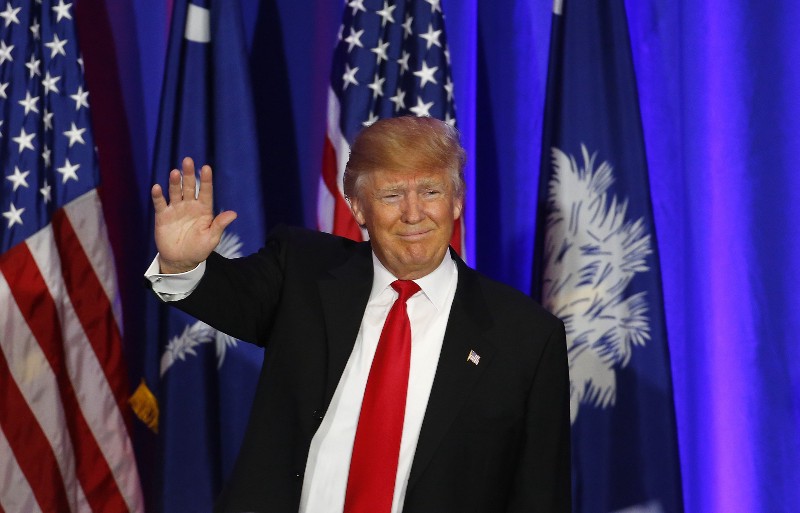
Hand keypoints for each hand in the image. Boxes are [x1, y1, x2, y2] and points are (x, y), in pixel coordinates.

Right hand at [151, 157, 236, 273]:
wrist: (180, 260)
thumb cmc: (199, 249)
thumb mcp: (211, 238)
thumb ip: (219, 225)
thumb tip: (233, 214)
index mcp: (204, 210)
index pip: (206, 192)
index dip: (206, 180)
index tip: (206, 168)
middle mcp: (190, 206)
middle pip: (190, 187)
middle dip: (189, 174)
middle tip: (188, 160)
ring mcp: (176, 209)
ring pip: (175, 192)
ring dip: (175, 183)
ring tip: (175, 173)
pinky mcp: (163, 215)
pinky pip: (160, 203)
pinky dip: (158, 196)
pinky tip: (157, 188)